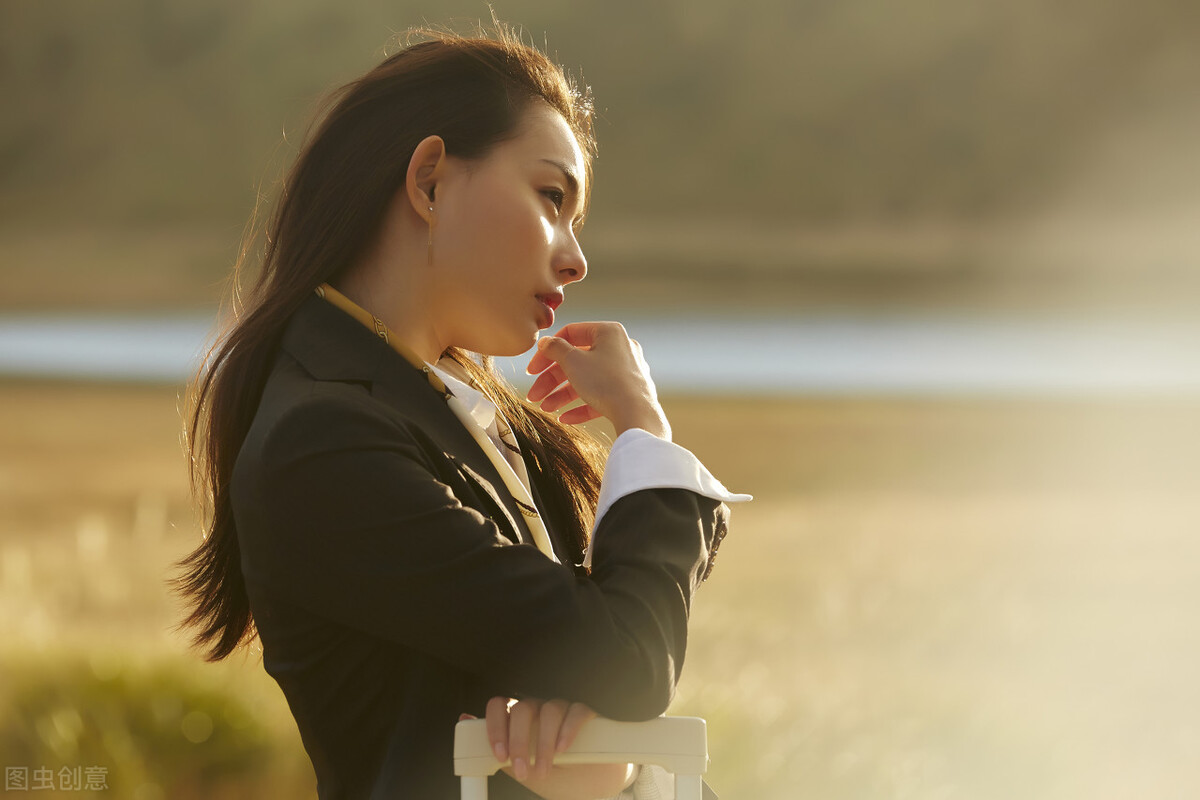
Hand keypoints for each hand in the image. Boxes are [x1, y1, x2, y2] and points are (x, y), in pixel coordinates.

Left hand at [481, 696, 593, 780]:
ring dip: (544, 744)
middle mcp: (538, 709)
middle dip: (520, 741)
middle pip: (523, 708)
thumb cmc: (551, 773)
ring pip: (549, 710)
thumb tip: (465, 718)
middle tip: (524, 770)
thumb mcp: (520, 768)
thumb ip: (497, 748)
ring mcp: (562, 708)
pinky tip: (562, 749)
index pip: (499, 706)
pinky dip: (568, 730)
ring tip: (545, 769)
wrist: (587, 785)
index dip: (496, 728)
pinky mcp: (585, 713)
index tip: (501, 756)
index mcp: (518, 719)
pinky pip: (576, 711)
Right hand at [526, 321, 670, 438]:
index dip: (547, 352)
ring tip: (546, 409)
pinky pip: (600, 395)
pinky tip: (565, 418)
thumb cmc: (607, 382)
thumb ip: (555, 349)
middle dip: (551, 381)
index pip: (570, 334)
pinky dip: (581, 405)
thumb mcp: (573, 361)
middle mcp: (620, 348)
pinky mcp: (628, 393)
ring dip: (562, 395)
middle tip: (534, 395)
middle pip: (576, 361)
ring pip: (586, 380)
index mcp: (608, 332)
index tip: (532, 369)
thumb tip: (546, 342)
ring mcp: (626, 371)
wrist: (637, 415)